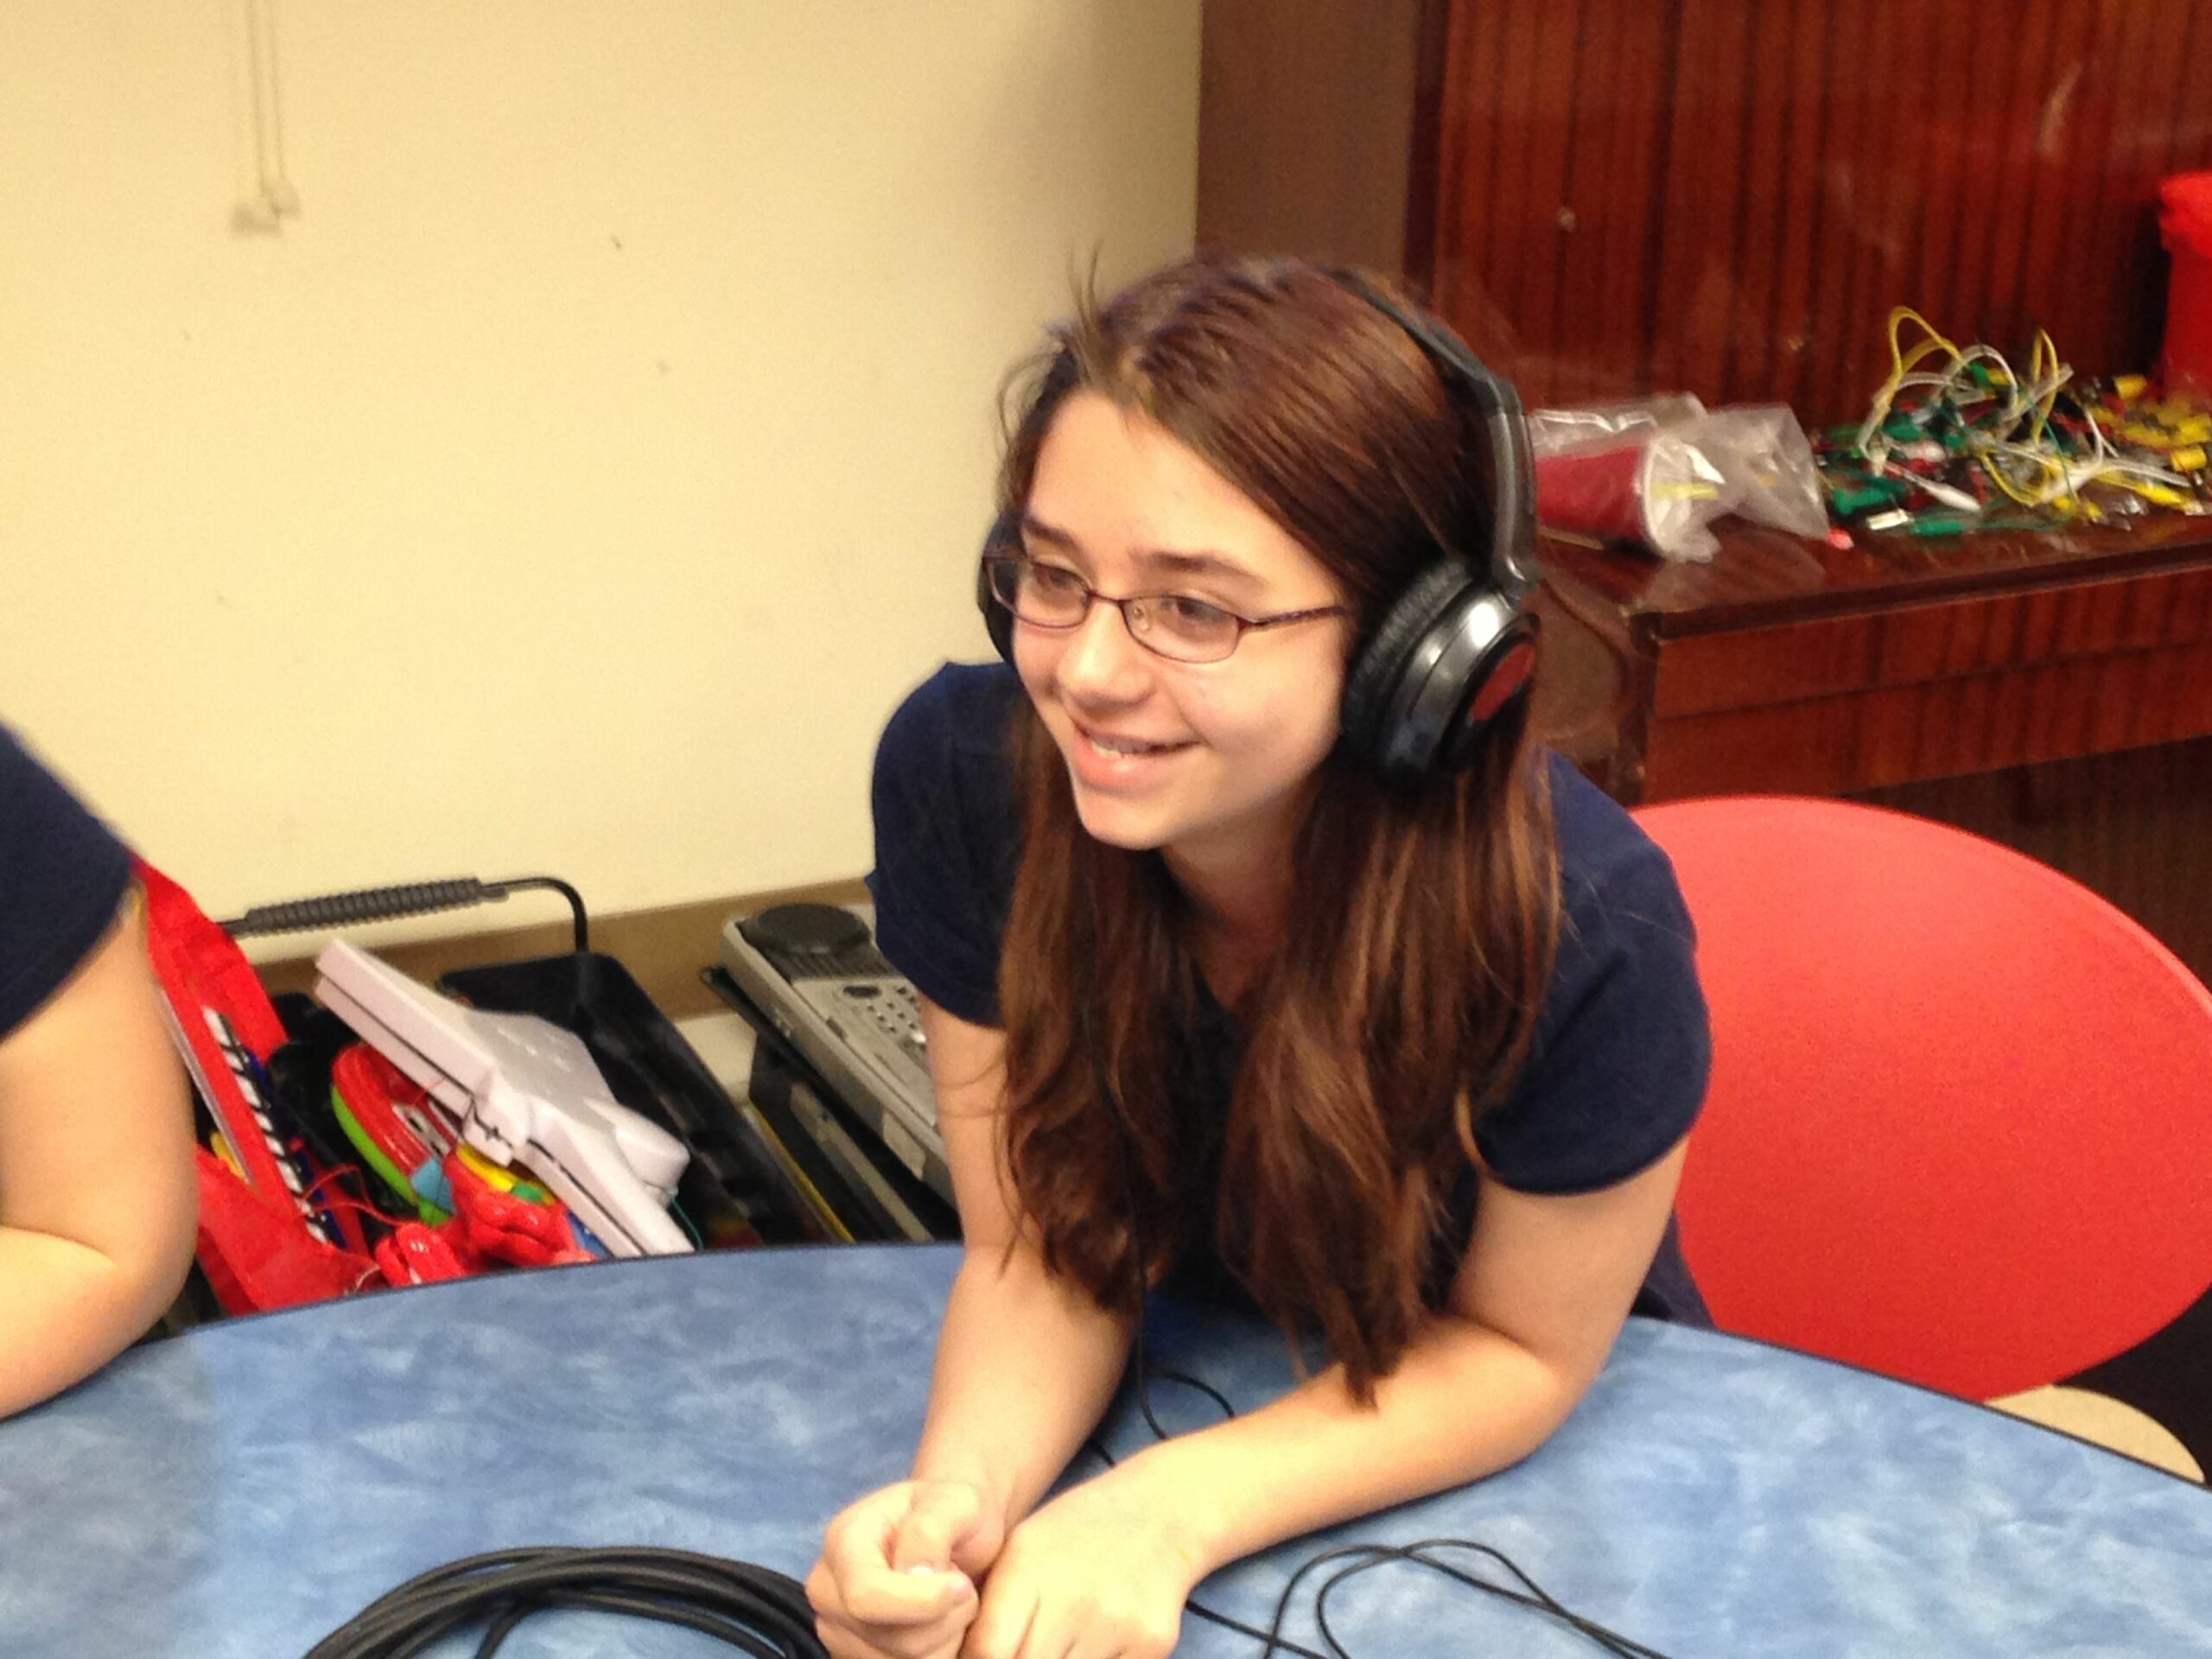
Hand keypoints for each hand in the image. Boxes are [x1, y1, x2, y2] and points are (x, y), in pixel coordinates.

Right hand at [808, 1477, 1005, 1658]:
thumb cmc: (949, 1511)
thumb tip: (913, 1574)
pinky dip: (937, 1654)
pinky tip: (938, 1622)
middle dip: (944, 1618)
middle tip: (960, 1583)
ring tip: (948, 1600)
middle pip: (891, 1639)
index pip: (865, 1595)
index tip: (963, 1585)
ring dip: (945, 1638)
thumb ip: (930, 1530)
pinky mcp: (856, 1656)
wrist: (949, 1530)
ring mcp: (837, 1630)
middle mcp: (827, 1590)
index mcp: (842, 1541)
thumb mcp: (953, 1499)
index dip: (921, 1602)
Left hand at [959, 1471, 1204, 1658]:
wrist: (1161, 1513)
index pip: (987, 1651)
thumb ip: (992, 1607)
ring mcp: (1117, 1625)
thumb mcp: (1022, 1550)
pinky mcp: (1152, 1644)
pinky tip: (1086, 1646)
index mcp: (1030, 1569)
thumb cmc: (1075, 1533)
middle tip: (1020, 1648)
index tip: (980, 1656)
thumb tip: (964, 1658)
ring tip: (1051, 1643)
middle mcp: (1074, 1599)